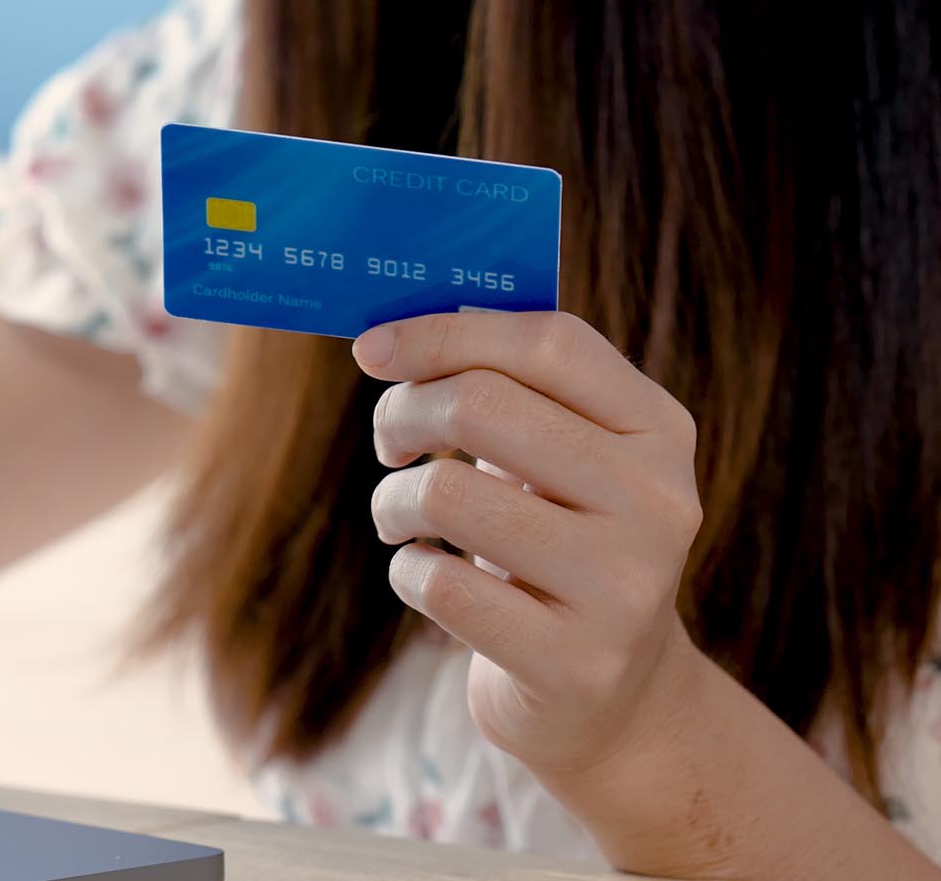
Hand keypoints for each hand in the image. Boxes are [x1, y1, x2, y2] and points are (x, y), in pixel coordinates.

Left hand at [354, 310, 704, 777]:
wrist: (612, 698)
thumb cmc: (555, 542)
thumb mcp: (559, 456)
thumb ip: (504, 384)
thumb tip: (389, 336)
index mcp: (659, 429)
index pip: (548, 343)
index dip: (444, 334)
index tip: (371, 348)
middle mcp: (658, 502)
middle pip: (480, 405)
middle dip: (403, 414)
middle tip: (391, 443)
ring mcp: (624, 589)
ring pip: (447, 495)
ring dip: (394, 501)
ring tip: (402, 519)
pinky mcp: (574, 664)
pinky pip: (440, 585)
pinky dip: (407, 573)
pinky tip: (429, 578)